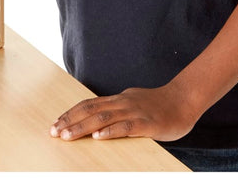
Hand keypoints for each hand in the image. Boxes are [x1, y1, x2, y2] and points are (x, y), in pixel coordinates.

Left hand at [49, 82, 197, 142]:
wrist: (184, 99)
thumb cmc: (159, 105)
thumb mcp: (134, 104)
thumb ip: (118, 111)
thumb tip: (99, 122)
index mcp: (118, 99)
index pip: (89, 105)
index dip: (71, 114)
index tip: (56, 123)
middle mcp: (122, 103)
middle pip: (91, 110)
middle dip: (70, 121)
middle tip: (54, 132)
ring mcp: (134, 111)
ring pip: (103, 118)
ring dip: (83, 127)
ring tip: (67, 135)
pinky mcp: (146, 123)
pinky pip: (126, 127)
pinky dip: (110, 132)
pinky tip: (98, 138)